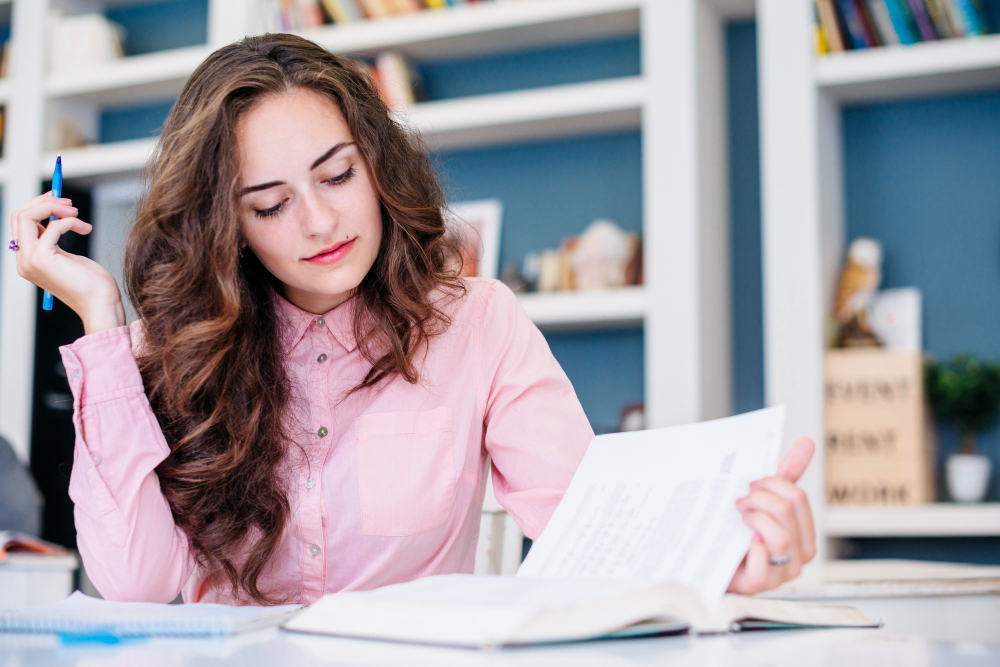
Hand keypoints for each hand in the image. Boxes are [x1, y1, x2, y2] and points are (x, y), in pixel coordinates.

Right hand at [10, 192, 125, 332]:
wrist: (101, 305)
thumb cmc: (92, 283)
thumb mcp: (68, 256)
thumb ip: (53, 239)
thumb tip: (54, 214)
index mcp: (27, 259)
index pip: (20, 223)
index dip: (39, 206)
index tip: (61, 201)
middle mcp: (23, 260)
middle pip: (19, 216)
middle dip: (44, 202)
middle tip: (70, 203)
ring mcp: (30, 260)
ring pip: (26, 216)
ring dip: (53, 207)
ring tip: (76, 212)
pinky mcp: (42, 260)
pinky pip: (52, 226)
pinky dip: (69, 221)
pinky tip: (85, 228)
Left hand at [726, 437, 816, 594]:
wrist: (708, 565)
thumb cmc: (739, 533)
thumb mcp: (762, 501)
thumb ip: (786, 475)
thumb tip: (806, 443)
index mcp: (803, 534)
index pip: (797, 497)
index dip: (770, 484)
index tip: (750, 485)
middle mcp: (798, 555)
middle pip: (786, 510)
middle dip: (757, 498)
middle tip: (739, 502)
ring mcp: (781, 572)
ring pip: (779, 536)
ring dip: (753, 520)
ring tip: (739, 521)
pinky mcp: (760, 584)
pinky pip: (762, 561)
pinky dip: (750, 548)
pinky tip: (740, 544)